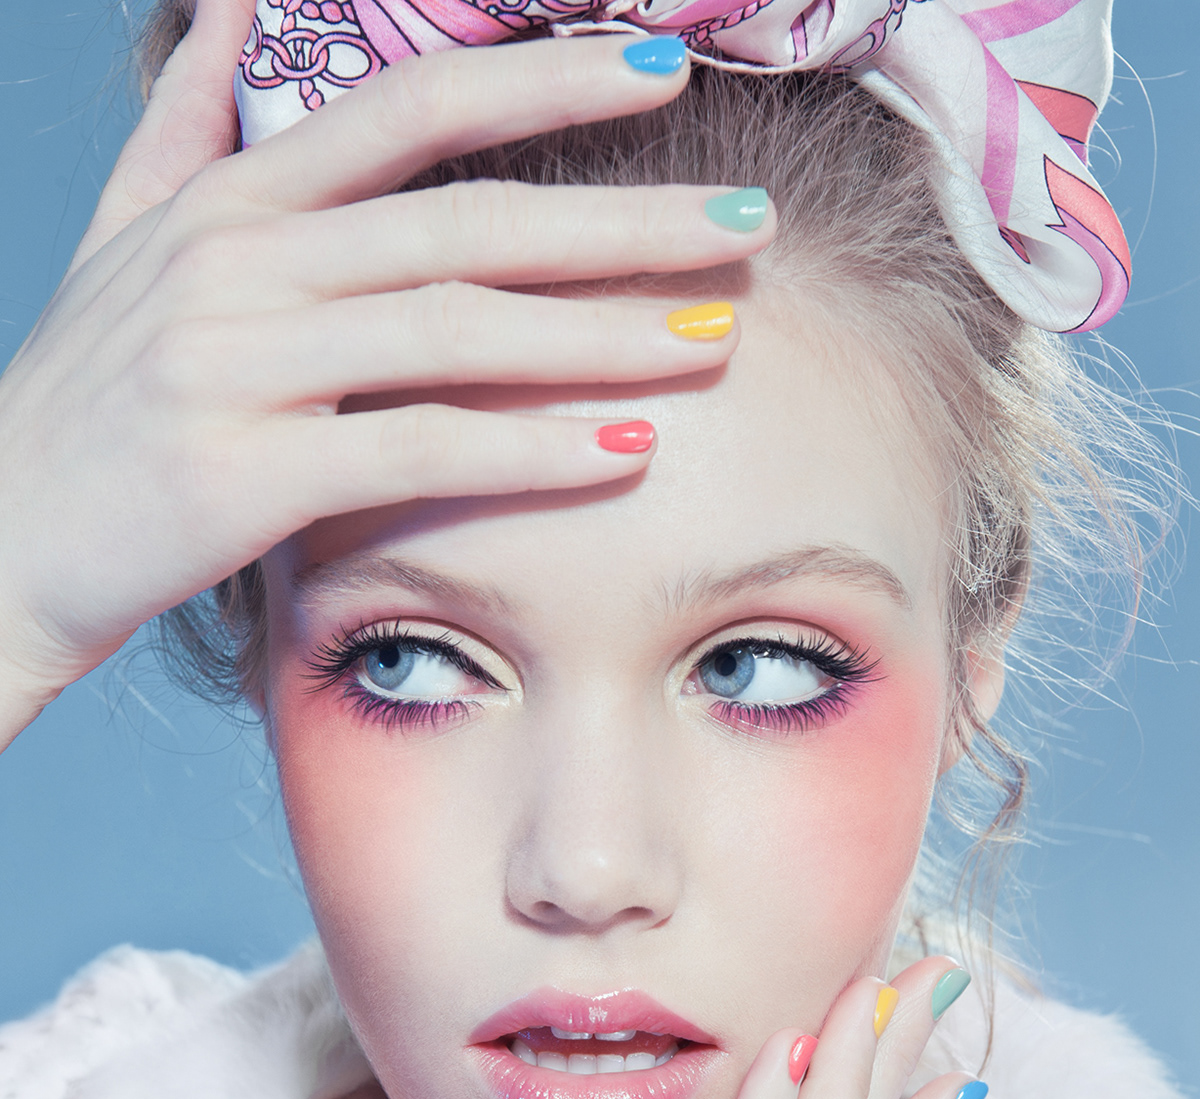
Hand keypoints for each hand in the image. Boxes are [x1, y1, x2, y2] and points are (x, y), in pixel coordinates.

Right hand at [0, 9, 775, 742]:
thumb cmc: (85, 403)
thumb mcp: (126, 242)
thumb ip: (187, 125)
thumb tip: (237, 8)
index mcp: (231, 202)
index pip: (409, 112)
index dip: (541, 82)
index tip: (665, 68)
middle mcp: (238, 263)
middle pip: (464, 222)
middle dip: (619, 222)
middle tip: (745, 231)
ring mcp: (237, 365)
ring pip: (454, 331)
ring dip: (598, 336)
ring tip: (712, 343)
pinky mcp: (242, 475)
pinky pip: (413, 451)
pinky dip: (524, 452)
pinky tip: (622, 454)